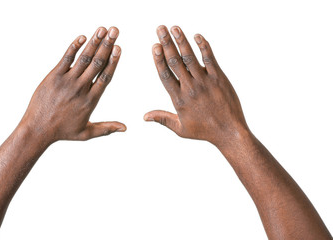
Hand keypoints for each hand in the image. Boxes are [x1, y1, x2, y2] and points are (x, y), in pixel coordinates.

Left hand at [20, 27, 125, 142]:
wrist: (38, 129)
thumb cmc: (63, 132)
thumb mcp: (87, 133)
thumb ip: (107, 128)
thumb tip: (125, 128)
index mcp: (91, 100)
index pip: (105, 76)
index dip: (113, 61)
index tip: (119, 48)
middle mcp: (80, 88)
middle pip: (97, 63)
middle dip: (107, 45)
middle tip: (115, 31)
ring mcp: (67, 81)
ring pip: (84, 59)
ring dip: (94, 42)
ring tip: (103, 29)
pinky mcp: (54, 77)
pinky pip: (66, 58)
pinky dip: (74, 47)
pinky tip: (82, 37)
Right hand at [144, 25, 248, 146]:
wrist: (229, 132)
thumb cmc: (204, 131)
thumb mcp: (180, 129)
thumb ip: (162, 119)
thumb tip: (144, 117)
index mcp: (179, 99)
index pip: (165, 75)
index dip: (158, 59)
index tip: (154, 46)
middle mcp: (191, 88)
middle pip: (175, 62)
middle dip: (166, 43)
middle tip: (160, 29)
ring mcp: (205, 82)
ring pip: (190, 58)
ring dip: (182, 41)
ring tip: (174, 28)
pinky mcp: (219, 78)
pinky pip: (210, 59)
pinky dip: (204, 47)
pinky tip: (197, 36)